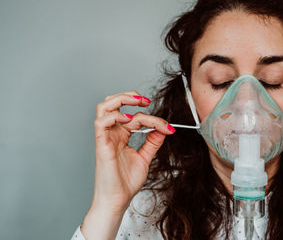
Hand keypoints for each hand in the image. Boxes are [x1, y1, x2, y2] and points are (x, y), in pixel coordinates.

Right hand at [92, 91, 174, 212]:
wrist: (118, 200)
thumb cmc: (125, 182)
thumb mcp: (145, 157)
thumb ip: (152, 142)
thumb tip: (163, 129)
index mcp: (121, 135)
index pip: (135, 116)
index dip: (153, 118)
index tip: (167, 126)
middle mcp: (112, 134)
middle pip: (113, 103)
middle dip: (129, 96)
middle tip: (146, 100)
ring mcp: (106, 138)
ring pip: (104, 107)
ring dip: (121, 99)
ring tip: (137, 101)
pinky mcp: (101, 145)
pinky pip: (101, 122)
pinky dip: (115, 115)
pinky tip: (128, 119)